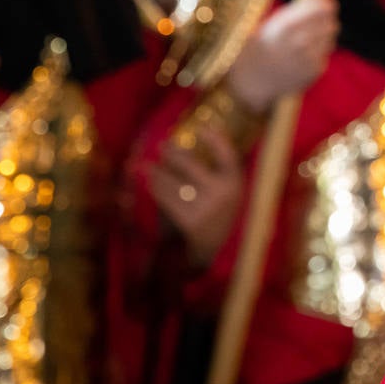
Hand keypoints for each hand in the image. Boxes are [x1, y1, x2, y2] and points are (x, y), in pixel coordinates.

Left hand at [149, 124, 244, 266]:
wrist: (207, 256)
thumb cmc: (213, 221)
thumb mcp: (225, 198)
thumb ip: (215, 176)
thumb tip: (190, 149)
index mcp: (236, 187)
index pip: (228, 156)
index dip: (216, 140)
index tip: (203, 127)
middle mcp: (223, 195)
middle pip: (191, 165)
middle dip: (173, 154)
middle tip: (163, 146)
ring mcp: (206, 208)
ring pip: (174, 182)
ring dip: (158, 172)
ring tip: (148, 166)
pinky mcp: (189, 221)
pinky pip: (167, 198)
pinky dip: (155, 188)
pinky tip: (148, 181)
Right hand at [226, 0, 338, 111]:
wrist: (250, 80)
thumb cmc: (260, 47)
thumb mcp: (272, 24)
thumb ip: (298, 15)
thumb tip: (328, 6)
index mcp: (288, 26)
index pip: (323, 9)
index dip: (327, 6)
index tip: (327, 6)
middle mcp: (302, 41)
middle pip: (331, 24)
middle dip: (325, 22)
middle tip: (316, 23)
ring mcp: (310, 58)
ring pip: (329, 39)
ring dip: (321, 38)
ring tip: (302, 42)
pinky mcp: (315, 71)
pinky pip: (324, 55)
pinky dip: (317, 53)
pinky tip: (300, 57)